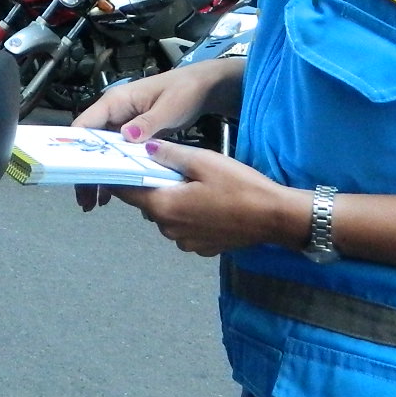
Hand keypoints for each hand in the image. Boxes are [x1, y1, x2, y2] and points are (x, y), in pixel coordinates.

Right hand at [71, 61, 241, 210]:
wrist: (203, 87)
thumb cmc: (184, 91)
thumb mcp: (168, 107)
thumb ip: (148, 123)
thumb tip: (126, 136)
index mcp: (116, 102)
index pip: (85, 125)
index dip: (75, 149)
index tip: (75, 175)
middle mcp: (114, 113)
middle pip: (89, 144)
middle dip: (85, 171)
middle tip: (85, 199)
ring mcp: (122, 124)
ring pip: (101, 153)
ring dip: (97, 176)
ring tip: (93, 202)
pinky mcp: (133, 135)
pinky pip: (116, 155)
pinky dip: (113, 173)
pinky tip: (111, 194)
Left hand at [111, 141, 308, 256]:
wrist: (274, 217)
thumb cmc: (239, 186)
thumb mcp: (204, 161)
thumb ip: (170, 154)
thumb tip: (144, 148)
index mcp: (164, 206)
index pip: (127, 193)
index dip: (121, 177)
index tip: (120, 164)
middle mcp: (168, 229)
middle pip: (148, 204)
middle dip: (154, 186)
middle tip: (173, 168)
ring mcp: (185, 242)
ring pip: (167, 216)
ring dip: (173, 201)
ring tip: (195, 185)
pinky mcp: (201, 248)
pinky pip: (185, 228)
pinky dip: (189, 216)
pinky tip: (209, 204)